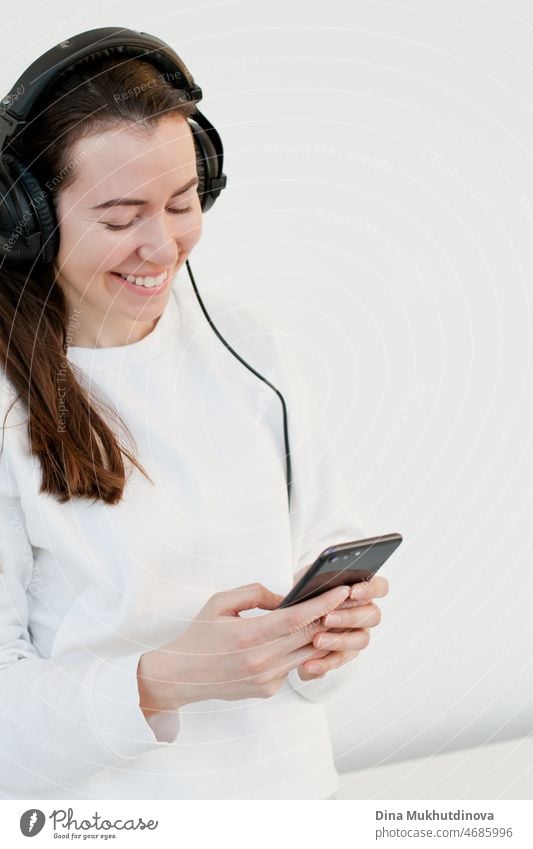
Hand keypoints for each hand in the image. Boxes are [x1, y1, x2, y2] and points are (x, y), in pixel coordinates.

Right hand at [137, 581, 351, 715]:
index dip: (323, 603)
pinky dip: (299, 651)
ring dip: (321, 635)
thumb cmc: (200, 634)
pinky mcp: (268, 690)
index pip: (297, 619)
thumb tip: (287, 597)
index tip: (342, 591)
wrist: (181, 675)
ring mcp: (266, 679)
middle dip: (330, 617)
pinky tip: (300, 638)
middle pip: (309, 636)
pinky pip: (292, 666)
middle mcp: (261, 661)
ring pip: (307, 653)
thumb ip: (257, 593)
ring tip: (330, 615)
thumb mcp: (221, 602)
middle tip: (347, 600)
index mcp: (249, 636)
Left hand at [294, 572, 388, 680]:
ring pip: (361, 641)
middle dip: (349, 617)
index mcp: (363, 591)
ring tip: (316, 640)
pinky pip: (340, 661)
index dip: (370, 589)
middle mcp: (366, 614)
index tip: (352, 592)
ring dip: (339, 641)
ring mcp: (359, 635)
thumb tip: (319, 577)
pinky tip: (308, 664)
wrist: (293, 619)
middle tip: (327, 618)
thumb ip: (317, 576)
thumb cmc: (306, 593)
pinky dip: (324, 664)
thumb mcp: (308, 580)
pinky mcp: (345, 655)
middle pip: (372, 616)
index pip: (380, 587)